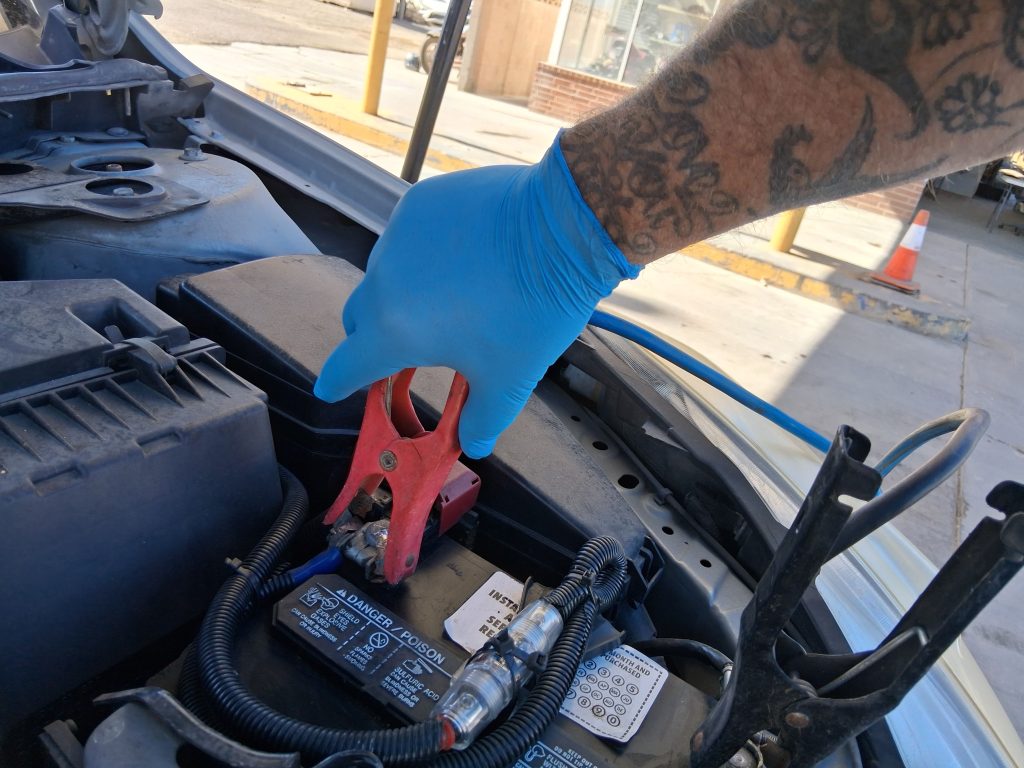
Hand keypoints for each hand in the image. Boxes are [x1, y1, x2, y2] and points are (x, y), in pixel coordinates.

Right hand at [314, 137, 639, 458]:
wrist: (559, 227)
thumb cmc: (532, 308)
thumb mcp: (509, 377)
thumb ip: (484, 419)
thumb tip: (473, 443)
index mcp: (394, 331)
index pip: (347, 365)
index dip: (338, 382)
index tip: (330, 389)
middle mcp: (383, 281)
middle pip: (358, 319)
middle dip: (372, 339)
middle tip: (405, 349)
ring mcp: (398, 236)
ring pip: (385, 275)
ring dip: (402, 294)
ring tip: (452, 299)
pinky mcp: (419, 203)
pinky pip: (408, 238)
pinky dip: (424, 255)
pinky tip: (465, 258)